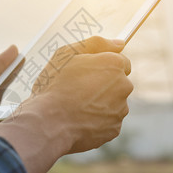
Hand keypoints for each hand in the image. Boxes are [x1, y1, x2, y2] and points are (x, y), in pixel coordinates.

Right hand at [31, 36, 132, 152]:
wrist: (48, 123)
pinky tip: (79, 120)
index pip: (120, 62)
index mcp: (114, 64)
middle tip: (78, 90)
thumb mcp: (67, 54)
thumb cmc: (54, 86)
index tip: (87, 73)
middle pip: (118, 83)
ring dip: (100, 103)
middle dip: (103, 85)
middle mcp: (123, 86)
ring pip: (113, 103)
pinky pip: (107, 122)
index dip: (102, 66)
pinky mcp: (114, 129)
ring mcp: (120, 109)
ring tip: (76, 106)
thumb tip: (119, 43)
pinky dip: (97, 121)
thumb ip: (96, 44)